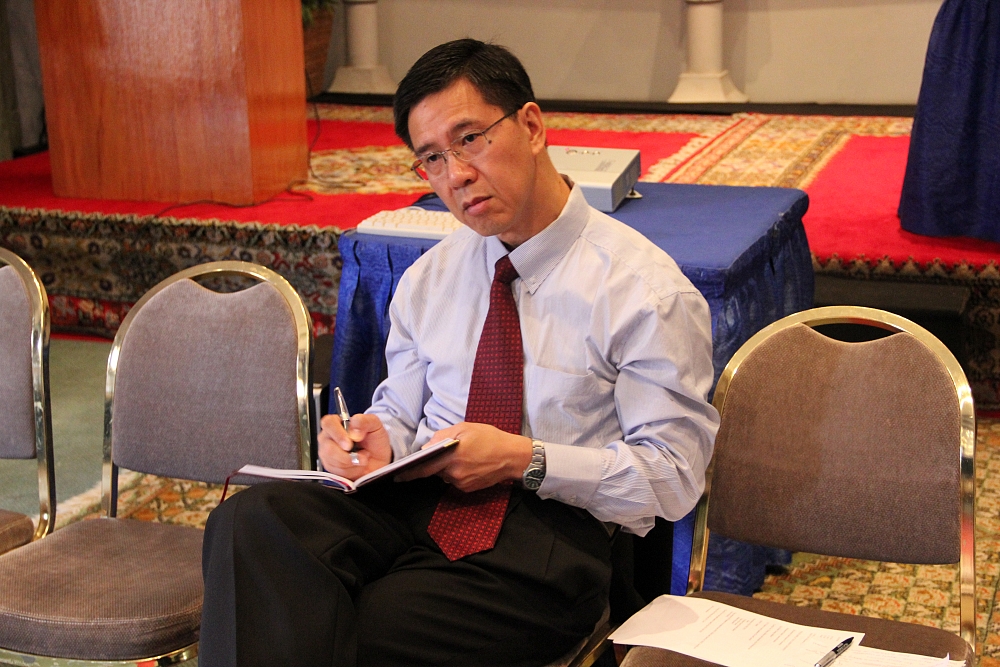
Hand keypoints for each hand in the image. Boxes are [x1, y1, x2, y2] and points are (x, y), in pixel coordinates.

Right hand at [317, 413, 392, 480]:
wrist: (378, 460)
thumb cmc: (374, 441)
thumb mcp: (375, 425)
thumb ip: (364, 422)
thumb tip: (353, 431)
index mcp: (337, 423)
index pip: (328, 423)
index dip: (337, 434)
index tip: (349, 444)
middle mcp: (329, 437)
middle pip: (328, 447)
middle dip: (347, 455)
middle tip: (361, 456)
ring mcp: (327, 452)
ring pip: (333, 460)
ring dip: (352, 462)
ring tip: (362, 458)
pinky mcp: (330, 466)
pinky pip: (337, 471)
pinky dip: (351, 470)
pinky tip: (357, 465)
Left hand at [395, 422, 532, 491]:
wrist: (512, 457)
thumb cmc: (490, 438)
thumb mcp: (465, 428)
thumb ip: (443, 436)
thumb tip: (427, 445)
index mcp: (451, 457)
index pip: (423, 468)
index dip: (409, 473)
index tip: (397, 476)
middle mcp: (453, 473)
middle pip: (434, 471)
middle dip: (434, 464)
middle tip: (444, 455)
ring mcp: (461, 483)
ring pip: (445, 475)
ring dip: (447, 467)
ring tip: (463, 456)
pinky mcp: (468, 489)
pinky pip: (455, 480)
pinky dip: (456, 472)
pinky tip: (469, 464)